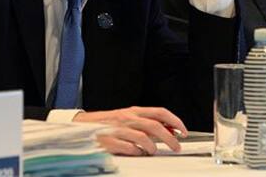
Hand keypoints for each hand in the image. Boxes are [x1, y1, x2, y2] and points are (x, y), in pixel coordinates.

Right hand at [73, 106, 187, 155]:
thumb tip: (168, 130)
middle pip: (155, 126)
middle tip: (176, 147)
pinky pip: (129, 148)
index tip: (183, 131)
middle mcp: (128, 118)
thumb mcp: (129, 118)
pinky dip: (137, 152)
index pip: (160, 112)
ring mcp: (119, 130)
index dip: (175, 121)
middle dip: (169, 138)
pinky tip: (137, 153)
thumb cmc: (107, 123)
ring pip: (144, 138)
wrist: (82, 127)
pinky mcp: (111, 141)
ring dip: (153, 147)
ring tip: (153, 151)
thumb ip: (146, 123)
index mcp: (134, 111)